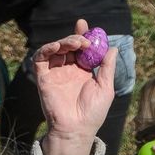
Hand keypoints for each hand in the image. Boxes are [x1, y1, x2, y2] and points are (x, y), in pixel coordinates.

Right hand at [35, 19, 116, 154]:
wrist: (76, 128)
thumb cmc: (93, 112)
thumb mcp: (105, 88)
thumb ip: (107, 68)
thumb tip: (113, 48)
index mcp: (83, 72)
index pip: (82, 49)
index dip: (83, 36)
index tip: (86, 26)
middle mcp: (69, 70)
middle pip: (69, 46)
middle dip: (75, 38)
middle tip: (83, 37)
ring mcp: (55, 73)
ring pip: (56, 49)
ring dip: (64, 42)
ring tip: (76, 43)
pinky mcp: (43, 77)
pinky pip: (41, 58)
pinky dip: (47, 49)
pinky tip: (57, 47)